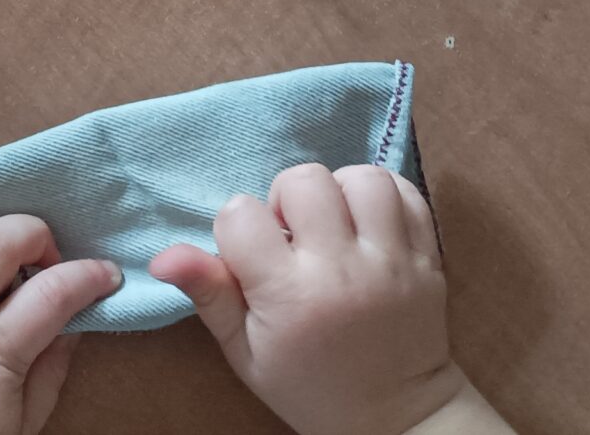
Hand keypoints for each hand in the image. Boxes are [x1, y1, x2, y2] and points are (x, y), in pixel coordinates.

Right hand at [153, 164, 475, 434]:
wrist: (395, 417)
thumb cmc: (307, 385)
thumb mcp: (246, 353)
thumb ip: (209, 296)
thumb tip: (162, 256)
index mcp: (289, 294)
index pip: (241, 215)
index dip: (237, 231)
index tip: (252, 260)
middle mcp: (342, 269)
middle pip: (303, 180)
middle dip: (287, 201)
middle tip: (293, 239)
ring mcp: (391, 260)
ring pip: (360, 178)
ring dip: (339, 192)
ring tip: (334, 226)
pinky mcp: (427, 258)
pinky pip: (406, 193)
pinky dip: (382, 196)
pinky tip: (368, 223)